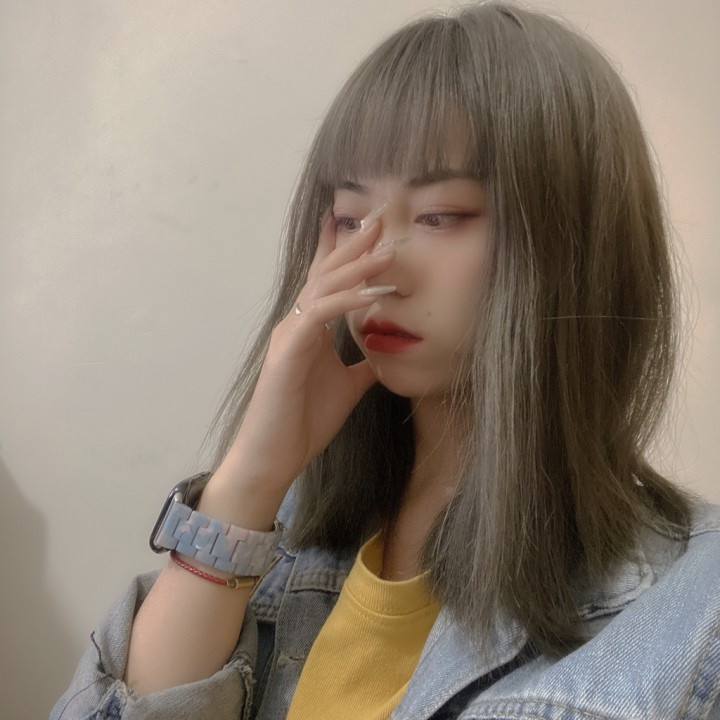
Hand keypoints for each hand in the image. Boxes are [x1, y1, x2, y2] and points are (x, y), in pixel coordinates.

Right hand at [227, 208, 395, 491]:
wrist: (275, 456)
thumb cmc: (305, 421)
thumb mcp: (348, 386)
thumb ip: (363, 365)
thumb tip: (385, 352)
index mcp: (310, 329)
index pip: (329, 283)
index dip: (347, 254)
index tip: (371, 230)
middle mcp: (297, 323)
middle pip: (327, 273)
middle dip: (354, 245)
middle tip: (380, 218)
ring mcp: (289, 334)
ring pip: (324, 288)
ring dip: (357, 266)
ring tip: (387, 248)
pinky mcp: (287, 351)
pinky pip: (320, 316)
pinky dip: (346, 301)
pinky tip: (371, 292)